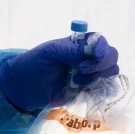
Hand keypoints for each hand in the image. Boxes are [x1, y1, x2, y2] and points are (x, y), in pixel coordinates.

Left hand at [0, 33, 120, 112]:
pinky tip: (85, 91)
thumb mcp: (49, 53)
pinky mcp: (86, 91)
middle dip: (101, 65)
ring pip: (110, 73)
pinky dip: (102, 91)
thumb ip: (71, 51)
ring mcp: (88, 75)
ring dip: (98, 78)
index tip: (94, 58)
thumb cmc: (33, 64)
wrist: (23, 88)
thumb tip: (92, 49)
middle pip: (111, 57)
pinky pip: (104, 89)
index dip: (102, 49)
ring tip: (77, 82)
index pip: (100, 42)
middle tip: (81, 71)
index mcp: (78, 44)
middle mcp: (87, 58)